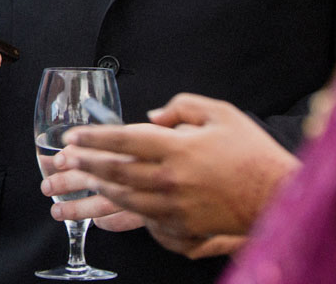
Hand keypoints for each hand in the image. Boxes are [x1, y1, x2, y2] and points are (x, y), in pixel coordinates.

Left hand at [54, 93, 297, 246]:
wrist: (278, 196)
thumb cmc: (251, 152)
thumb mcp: (220, 113)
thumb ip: (182, 107)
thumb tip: (152, 116)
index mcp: (177, 147)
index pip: (124, 139)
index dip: (94, 138)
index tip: (71, 138)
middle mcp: (170, 178)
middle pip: (115, 172)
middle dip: (82, 168)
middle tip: (57, 166)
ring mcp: (174, 206)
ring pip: (122, 199)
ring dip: (91, 195)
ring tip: (67, 194)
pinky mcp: (182, 227)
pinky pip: (142, 220)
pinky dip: (119, 215)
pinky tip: (104, 214)